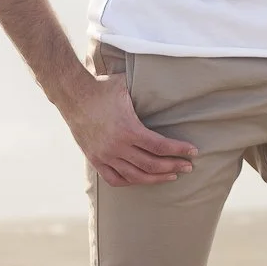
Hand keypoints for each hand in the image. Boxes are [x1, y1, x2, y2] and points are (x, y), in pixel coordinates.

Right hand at [69, 70, 198, 187]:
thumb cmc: (102, 87)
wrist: (73, 94)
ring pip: (135, 176)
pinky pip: (115, 179)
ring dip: (155, 178)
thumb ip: (145, 90)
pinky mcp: (95, 159)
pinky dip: (130, 181)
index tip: (193, 152)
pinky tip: (142, 179)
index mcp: (128, 129)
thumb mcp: (127, 86)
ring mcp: (105, 155)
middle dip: (173, 166)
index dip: (178, 150)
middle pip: (151, 164)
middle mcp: (117, 147)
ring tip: (171, 176)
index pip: (160, 146)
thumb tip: (166, 83)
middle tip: (188, 167)